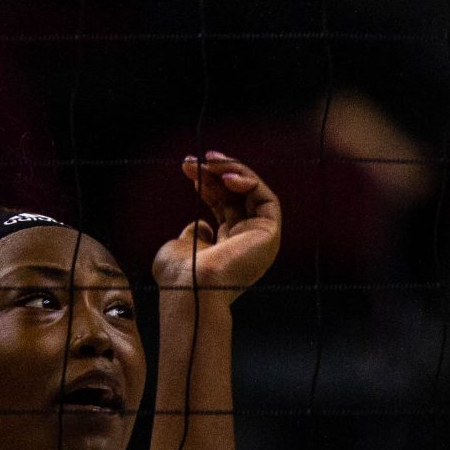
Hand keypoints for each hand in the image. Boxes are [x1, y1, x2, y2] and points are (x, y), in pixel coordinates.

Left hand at [154, 153, 282, 303]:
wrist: (190, 290)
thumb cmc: (179, 276)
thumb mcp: (180, 247)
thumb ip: (193, 234)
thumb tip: (202, 224)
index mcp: (228, 247)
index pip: (225, 206)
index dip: (210, 184)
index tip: (190, 168)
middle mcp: (247, 242)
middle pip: (238, 196)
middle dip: (218, 173)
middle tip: (198, 159)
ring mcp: (260, 238)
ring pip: (254, 192)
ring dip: (232, 171)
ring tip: (210, 161)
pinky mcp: (270, 233)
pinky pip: (266, 198)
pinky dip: (249, 181)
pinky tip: (226, 177)